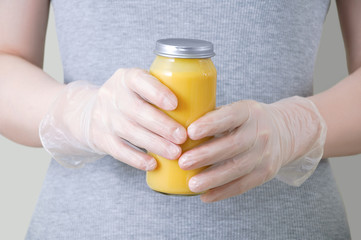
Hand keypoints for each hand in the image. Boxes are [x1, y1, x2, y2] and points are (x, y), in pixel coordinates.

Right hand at [40, 68, 186, 168]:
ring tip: (175, 153)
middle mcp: (112, 96)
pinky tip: (153, 164)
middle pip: (136, 110)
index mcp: (126, 78)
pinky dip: (136, 159)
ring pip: (129, 131)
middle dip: (161, 125)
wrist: (89, 112)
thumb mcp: (138, 86)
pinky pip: (118, 150)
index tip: (176, 105)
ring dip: (154, 143)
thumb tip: (204, 110)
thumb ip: (161, 91)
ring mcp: (104, 118)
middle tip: (182, 136)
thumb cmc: (130, 99)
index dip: (157, 92)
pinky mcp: (100, 138)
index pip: (139, 80)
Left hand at [178, 97, 325, 201]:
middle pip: (233, 145)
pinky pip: (243, 185)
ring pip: (237, 169)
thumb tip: (178, 130)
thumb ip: (213, 118)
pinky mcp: (265, 173)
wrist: (283, 132)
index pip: (230, 116)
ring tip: (192, 184)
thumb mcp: (236, 110)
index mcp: (248, 112)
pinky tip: (205, 196)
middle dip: (206, 155)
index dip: (211, 124)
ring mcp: (265, 154)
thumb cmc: (246, 121)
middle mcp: (259, 133)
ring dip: (212, 178)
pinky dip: (222, 192)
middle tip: (183, 162)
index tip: (190, 132)